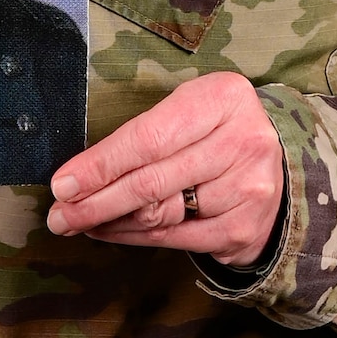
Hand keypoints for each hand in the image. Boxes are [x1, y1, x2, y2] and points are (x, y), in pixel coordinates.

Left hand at [46, 71, 284, 265]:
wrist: (278, 161)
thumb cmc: (215, 127)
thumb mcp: (189, 107)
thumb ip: (145, 133)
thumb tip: (81, 174)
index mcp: (223, 98)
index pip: (148, 138)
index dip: (101, 164)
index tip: (63, 184)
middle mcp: (242, 142)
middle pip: (152, 181)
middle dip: (96, 202)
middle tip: (58, 216)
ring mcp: (247, 189)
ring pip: (162, 214)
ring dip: (111, 222)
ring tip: (78, 223)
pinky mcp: (244, 228)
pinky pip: (177, 239)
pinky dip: (138, 237)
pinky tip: (112, 231)